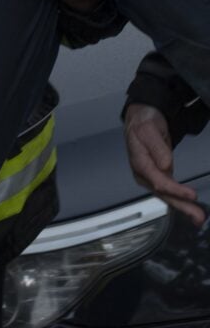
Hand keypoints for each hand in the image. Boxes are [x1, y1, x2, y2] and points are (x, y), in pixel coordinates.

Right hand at [124, 104, 205, 226]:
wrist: (140, 119)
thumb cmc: (143, 123)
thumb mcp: (149, 129)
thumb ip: (157, 147)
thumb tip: (165, 165)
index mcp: (139, 162)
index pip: (158, 181)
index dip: (175, 190)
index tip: (191, 195)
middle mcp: (144, 173)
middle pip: (163, 193)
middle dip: (181, 206)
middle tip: (197, 216)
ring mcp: (151, 176)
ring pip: (167, 195)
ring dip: (183, 207)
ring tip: (198, 217)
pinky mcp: (159, 176)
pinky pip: (170, 192)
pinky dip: (180, 200)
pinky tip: (190, 208)